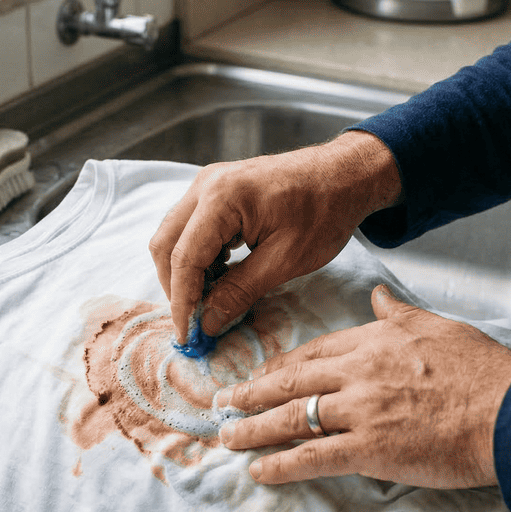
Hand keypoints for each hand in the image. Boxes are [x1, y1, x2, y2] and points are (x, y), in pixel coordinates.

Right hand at [150, 131, 401, 343]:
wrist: (345, 175)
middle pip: (165, 244)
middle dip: (176, 288)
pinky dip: (197, 256)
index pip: (183, 258)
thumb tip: (206, 323)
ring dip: (185, 272)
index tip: (188, 336)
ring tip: (211, 300)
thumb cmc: (325, 213)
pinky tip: (220, 276)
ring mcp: (208, 183)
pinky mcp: (216, 189)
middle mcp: (205, 185)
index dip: (181, 302)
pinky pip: (190, 227)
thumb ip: (240, 292)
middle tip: (195, 322)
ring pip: (173, 236)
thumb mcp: (285, 260)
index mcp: (222, 198)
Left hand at [216, 286, 510, 487]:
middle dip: (252, 393)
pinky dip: (281, 466)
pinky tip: (258, 472)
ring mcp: (361, 412)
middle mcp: (360, 373)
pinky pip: (312, 457)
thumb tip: (379, 295)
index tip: (260, 375)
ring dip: (253, 429)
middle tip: (222, 402)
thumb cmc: (486, 372)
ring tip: (226, 437)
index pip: (315, 351)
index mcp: (376, 341)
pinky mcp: (370, 450)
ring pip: (292, 418)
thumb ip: (401, 314)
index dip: (282, 366)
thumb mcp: (440, 326)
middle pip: (292, 381)